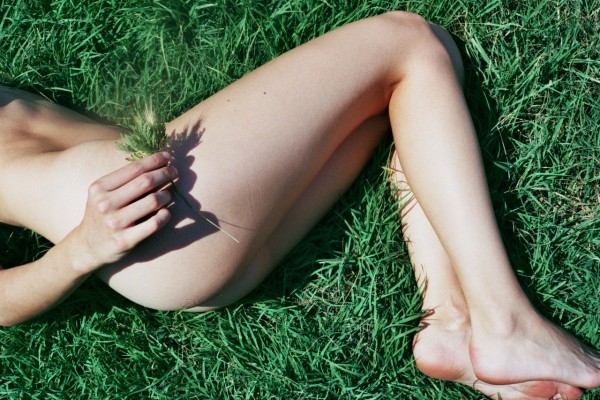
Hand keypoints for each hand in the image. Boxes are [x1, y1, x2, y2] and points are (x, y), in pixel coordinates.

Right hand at [68, 152, 177, 272]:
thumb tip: (157, 163)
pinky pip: (155, 223)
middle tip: (174, 172)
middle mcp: (105, 204)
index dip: (154, 160)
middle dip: (164, 173)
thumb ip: (125, 180)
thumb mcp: (104, 194)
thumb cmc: (102, 215)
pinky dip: (166, 215)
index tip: (167, 156)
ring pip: (154, 201)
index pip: (133, 168)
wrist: (87, 247)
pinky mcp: (125, 240)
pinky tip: (165, 213)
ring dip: (167, 195)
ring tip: (168, 195)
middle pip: (145, 182)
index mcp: (99, 188)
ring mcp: (115, 223)